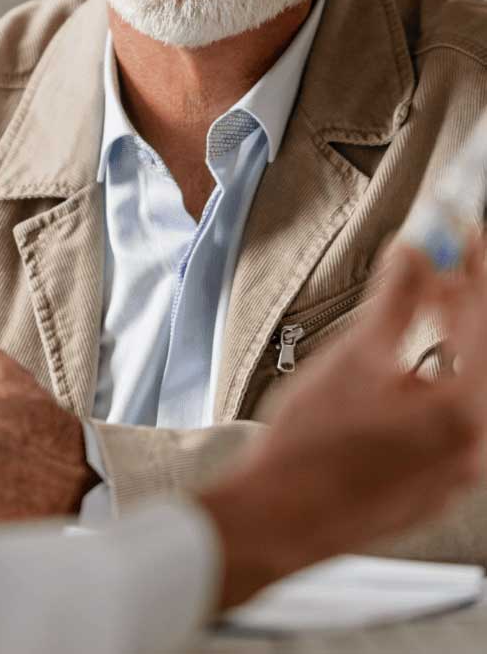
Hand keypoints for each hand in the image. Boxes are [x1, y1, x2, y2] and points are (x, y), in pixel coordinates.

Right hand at [201, 237, 486, 610]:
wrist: (281, 516)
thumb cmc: (311, 445)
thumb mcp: (354, 357)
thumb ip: (397, 301)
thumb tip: (416, 253)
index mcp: (463, 412)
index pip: (484, 320)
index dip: (476, 267)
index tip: (468, 231)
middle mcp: (476, 445)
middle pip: (485, 354)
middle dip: (467, 301)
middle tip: (446, 260)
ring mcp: (460, 469)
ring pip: (472, 386)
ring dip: (455, 338)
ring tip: (426, 302)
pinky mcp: (438, 482)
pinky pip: (455, 416)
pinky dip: (442, 376)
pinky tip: (410, 358)